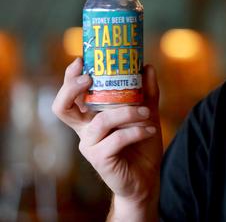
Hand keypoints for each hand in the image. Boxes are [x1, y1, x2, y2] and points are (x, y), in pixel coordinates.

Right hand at [52, 58, 162, 217]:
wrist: (147, 177)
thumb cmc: (141, 145)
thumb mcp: (146, 114)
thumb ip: (146, 92)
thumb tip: (146, 66)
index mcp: (90, 118)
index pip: (70, 96)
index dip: (69, 78)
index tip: (81, 60)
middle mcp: (85, 131)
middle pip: (62, 108)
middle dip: (72, 89)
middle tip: (90, 77)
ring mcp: (90, 146)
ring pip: (101, 121)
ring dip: (127, 112)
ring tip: (146, 113)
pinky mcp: (100, 160)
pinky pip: (117, 139)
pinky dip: (136, 131)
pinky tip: (150, 129)